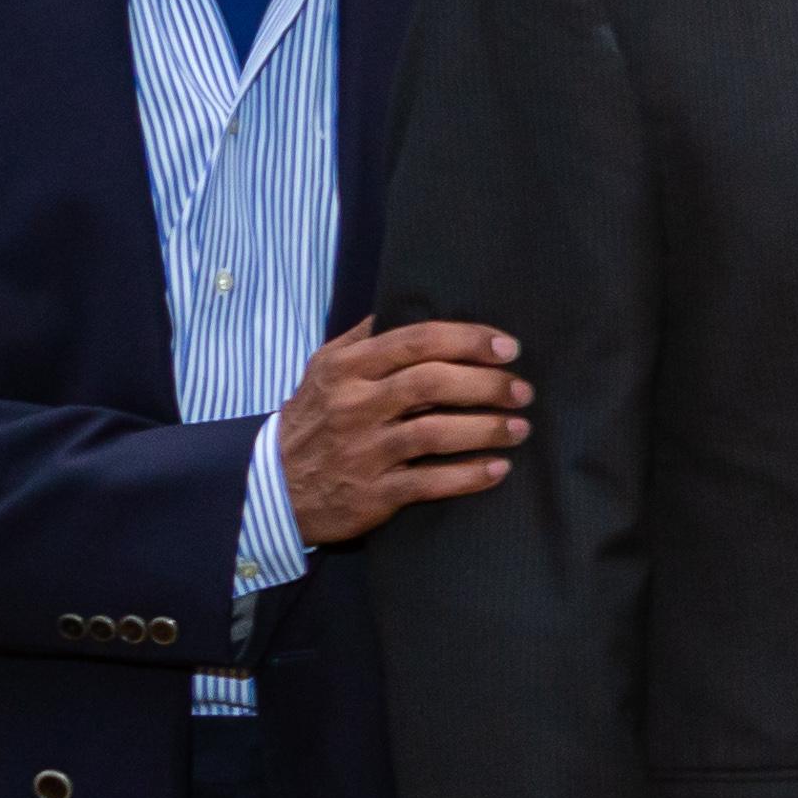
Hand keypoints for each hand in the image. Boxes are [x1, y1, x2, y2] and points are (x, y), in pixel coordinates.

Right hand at [280, 318, 530, 544]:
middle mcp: (354, 406)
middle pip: (432, 383)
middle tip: (522, 390)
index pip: (416, 342)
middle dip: (487, 384)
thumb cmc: (315, 420)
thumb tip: (405, 304)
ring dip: (488, 429)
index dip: (468, 341)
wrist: (274, 487)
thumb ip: (365, 338)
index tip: (508, 348)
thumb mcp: (325, 370)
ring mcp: (363, 451)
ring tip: (520, 428)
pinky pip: (430, 482)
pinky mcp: (372, 493)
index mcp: (346, 368)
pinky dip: (470, 476)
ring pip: (436, 433)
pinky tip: (498, 468)